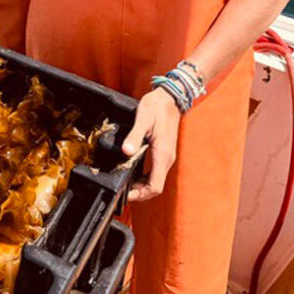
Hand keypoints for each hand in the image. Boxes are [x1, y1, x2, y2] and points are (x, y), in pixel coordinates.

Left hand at [122, 87, 180, 201]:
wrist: (170, 97)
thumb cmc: (157, 106)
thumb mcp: (143, 119)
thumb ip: (134, 136)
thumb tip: (126, 151)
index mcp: (162, 154)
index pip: (155, 186)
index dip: (141, 194)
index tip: (127, 195)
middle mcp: (167, 158)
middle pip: (155, 186)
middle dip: (139, 193)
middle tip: (123, 191)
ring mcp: (167, 156)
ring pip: (156, 180)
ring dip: (142, 186)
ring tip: (126, 184)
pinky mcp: (165, 152)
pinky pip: (156, 171)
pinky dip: (145, 177)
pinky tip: (134, 172)